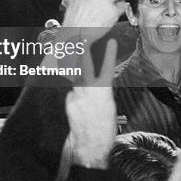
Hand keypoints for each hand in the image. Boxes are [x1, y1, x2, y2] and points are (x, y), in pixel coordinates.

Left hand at [65, 39, 116, 168]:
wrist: (91, 144)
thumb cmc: (104, 127)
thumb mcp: (108, 106)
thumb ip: (100, 91)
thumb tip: (93, 82)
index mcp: (104, 90)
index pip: (107, 67)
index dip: (110, 53)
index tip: (112, 41)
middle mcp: (89, 90)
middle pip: (83, 65)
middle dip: (81, 50)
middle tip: (79, 36)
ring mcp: (77, 95)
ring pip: (74, 77)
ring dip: (71, 66)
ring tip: (69, 53)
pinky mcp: (68, 101)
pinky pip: (70, 92)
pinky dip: (72, 92)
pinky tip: (76, 98)